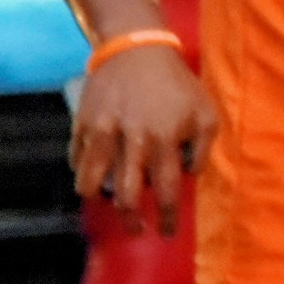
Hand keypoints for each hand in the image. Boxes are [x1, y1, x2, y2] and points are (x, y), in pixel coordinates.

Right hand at [73, 44, 218, 236]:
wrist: (136, 50)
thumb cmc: (177, 85)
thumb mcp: (206, 114)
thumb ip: (203, 150)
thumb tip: (187, 178)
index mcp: (165, 141)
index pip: (167, 192)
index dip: (166, 218)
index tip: (166, 233)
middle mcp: (132, 141)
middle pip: (126, 197)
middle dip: (131, 221)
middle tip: (136, 230)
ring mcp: (103, 133)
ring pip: (92, 183)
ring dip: (100, 201)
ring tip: (109, 204)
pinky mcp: (82, 124)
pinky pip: (77, 161)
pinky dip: (84, 174)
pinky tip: (94, 178)